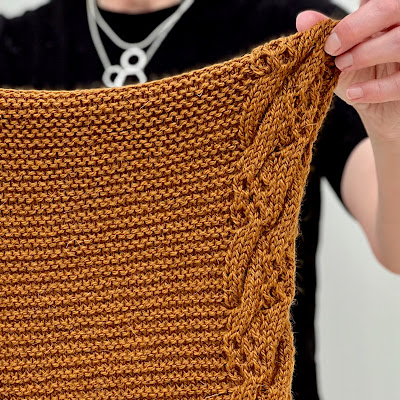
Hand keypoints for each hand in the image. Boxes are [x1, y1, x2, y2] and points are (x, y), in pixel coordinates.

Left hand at [296, 0, 399, 142]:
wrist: (379, 107)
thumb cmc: (362, 74)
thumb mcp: (341, 54)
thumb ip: (325, 34)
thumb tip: (303, 19)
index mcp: (389, 13)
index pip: (377, 2)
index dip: (353, 18)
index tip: (330, 40)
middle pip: (390, 9)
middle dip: (355, 29)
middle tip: (332, 49)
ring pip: (398, 42)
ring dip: (364, 55)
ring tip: (342, 67)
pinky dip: (374, 89)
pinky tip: (353, 93)